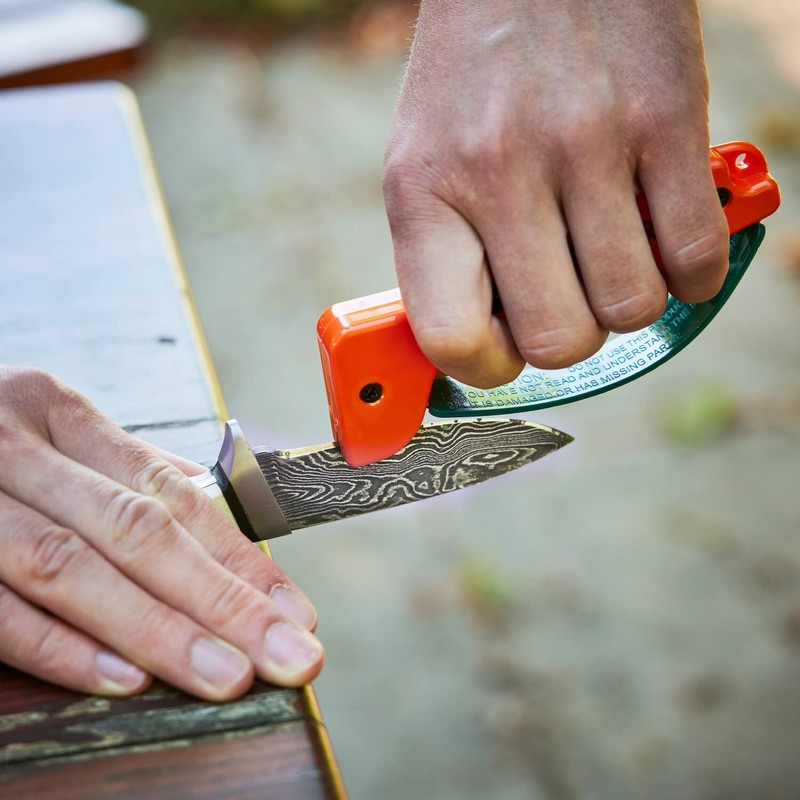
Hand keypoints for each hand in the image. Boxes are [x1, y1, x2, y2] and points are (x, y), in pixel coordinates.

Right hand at [0, 367, 322, 699]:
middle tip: (291, 655)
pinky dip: (58, 644)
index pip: (172, 493)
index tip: (297, 611)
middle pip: (139, 530)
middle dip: (223, 601)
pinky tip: (123, 678)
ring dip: (157, 629)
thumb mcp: (48, 442)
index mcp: (58, 414)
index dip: (239, 557)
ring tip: (228, 677)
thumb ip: (123, 479)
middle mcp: (14, 446)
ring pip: (75, 567)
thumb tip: (220, 525)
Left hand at [383, 0, 728, 387]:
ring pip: (629, 310)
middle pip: (556, 341)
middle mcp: (500, 169)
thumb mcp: (424, 163)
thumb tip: (476, 349)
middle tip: (566, 299)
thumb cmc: (476, 80)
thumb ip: (444, 257)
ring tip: (609, 256)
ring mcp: (586, 143)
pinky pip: (695, 260)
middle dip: (567, 338)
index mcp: (424, 190)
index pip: (450, 337)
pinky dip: (689, 274)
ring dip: (625, 302)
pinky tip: (665, 243)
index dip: (485, 368)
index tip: (503, 354)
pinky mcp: (665, 119)